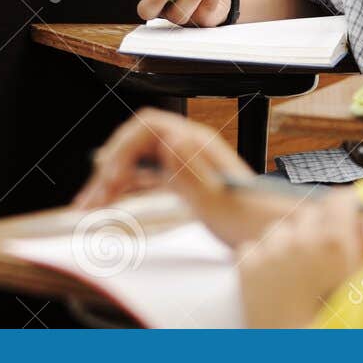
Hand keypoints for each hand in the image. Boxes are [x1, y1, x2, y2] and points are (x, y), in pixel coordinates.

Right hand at [74, 108, 253, 245]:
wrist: (272, 236)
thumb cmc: (252, 220)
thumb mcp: (221, 201)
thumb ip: (191, 172)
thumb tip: (167, 140)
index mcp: (196, 143)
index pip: (147, 127)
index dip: (124, 147)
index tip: (111, 174)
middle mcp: (187, 149)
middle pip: (136, 145)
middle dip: (110, 170)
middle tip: (92, 199)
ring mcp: (182, 165)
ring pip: (135, 164)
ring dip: (110, 183)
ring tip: (89, 206)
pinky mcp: (180, 184)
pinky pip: (143, 181)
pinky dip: (123, 192)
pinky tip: (109, 206)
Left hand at [238, 189, 362, 326]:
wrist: (294, 357)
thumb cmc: (339, 328)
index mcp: (334, 244)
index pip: (340, 199)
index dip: (347, 207)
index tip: (349, 218)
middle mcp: (299, 241)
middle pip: (309, 211)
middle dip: (319, 225)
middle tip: (326, 252)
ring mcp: (269, 253)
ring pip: (280, 227)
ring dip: (290, 239)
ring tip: (299, 267)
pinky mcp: (246, 268)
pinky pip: (253, 245)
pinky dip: (262, 255)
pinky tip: (274, 277)